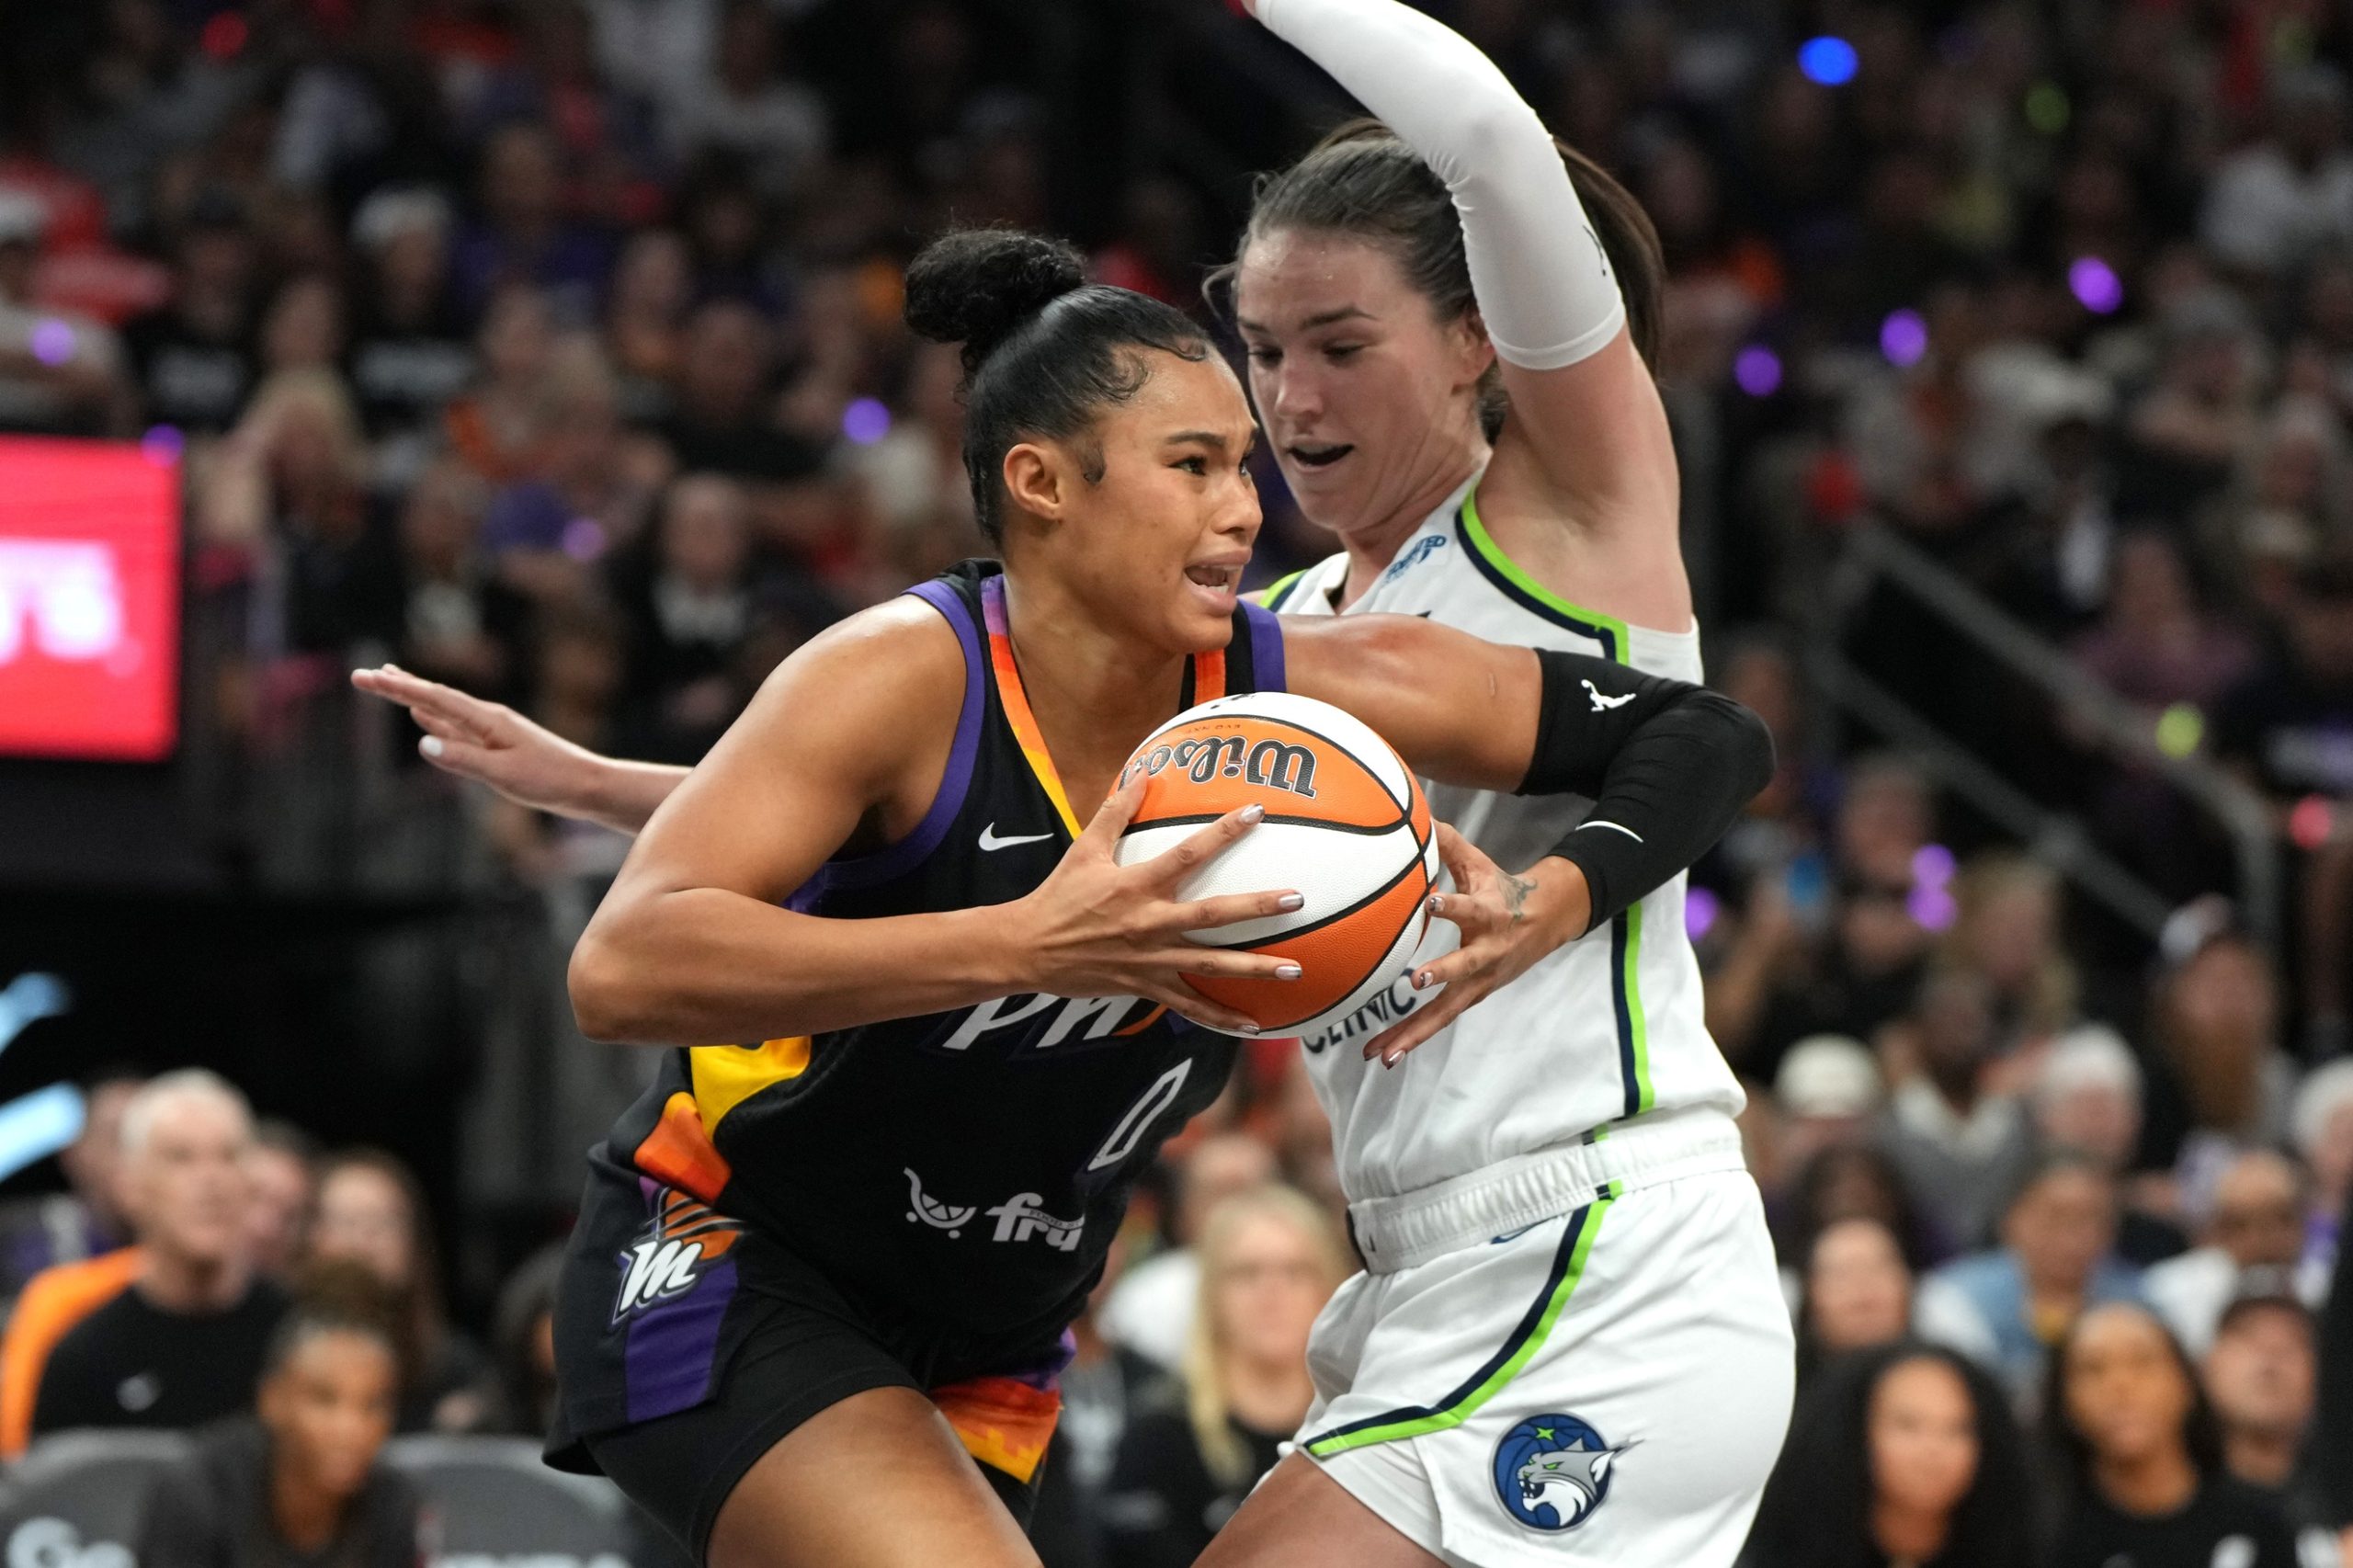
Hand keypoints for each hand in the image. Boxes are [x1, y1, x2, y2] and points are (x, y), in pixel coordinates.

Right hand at [350, 664, 602, 816]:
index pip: (434, 698)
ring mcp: (491, 731)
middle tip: (364, 675)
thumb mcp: (504, 773)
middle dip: (399, 686)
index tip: (367, 676)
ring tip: (390, 681)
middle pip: (434, 696)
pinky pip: (455, 726)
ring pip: (443, 709)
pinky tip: (423, 716)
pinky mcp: (496, 745)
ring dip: (414, 696)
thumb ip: (463, 758)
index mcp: (487, 720)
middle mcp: (487, 718)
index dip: (398, 688)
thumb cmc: (550, 780)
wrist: (587, 785)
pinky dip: (433, 717)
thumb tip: (422, 742)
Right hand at [1011, 772, 1305, 1033]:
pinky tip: (1252, 1025)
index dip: (1223, 832)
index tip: (1257, 813)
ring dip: (1255, 970)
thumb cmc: (1058, 895)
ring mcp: (1150, 959)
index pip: (1188, 853)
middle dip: (1256, 908)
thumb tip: (1142, 775)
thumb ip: (1115, 811)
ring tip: (1295, 970)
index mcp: (1137, 885)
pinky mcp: (1146, 987)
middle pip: (1212, 915)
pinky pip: (1189, 1006)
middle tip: (1296, 900)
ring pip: (1210, 967)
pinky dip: (1221, 1018)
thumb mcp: (1084, 848)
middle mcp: (1149, 922)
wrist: (1028, 949)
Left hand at [1364, 824, 1589, 1065]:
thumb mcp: (1480, 864)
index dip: (1451, 905)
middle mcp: (1486, 952)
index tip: (1430, 901)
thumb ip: (1447, 843)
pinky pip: (1438, 1022)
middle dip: (1441, 973)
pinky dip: (1411, 1039)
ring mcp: (1479, 980)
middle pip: (1463, 967)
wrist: (1547, 922)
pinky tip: (1382, 1056)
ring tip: (1381, 1053)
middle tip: (1415, 981)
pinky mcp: (1471, 997)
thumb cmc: (1502, 889)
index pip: (1469, 908)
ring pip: (1445, 1010)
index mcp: (1489, 914)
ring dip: (1414, 1031)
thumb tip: (1417, 813)